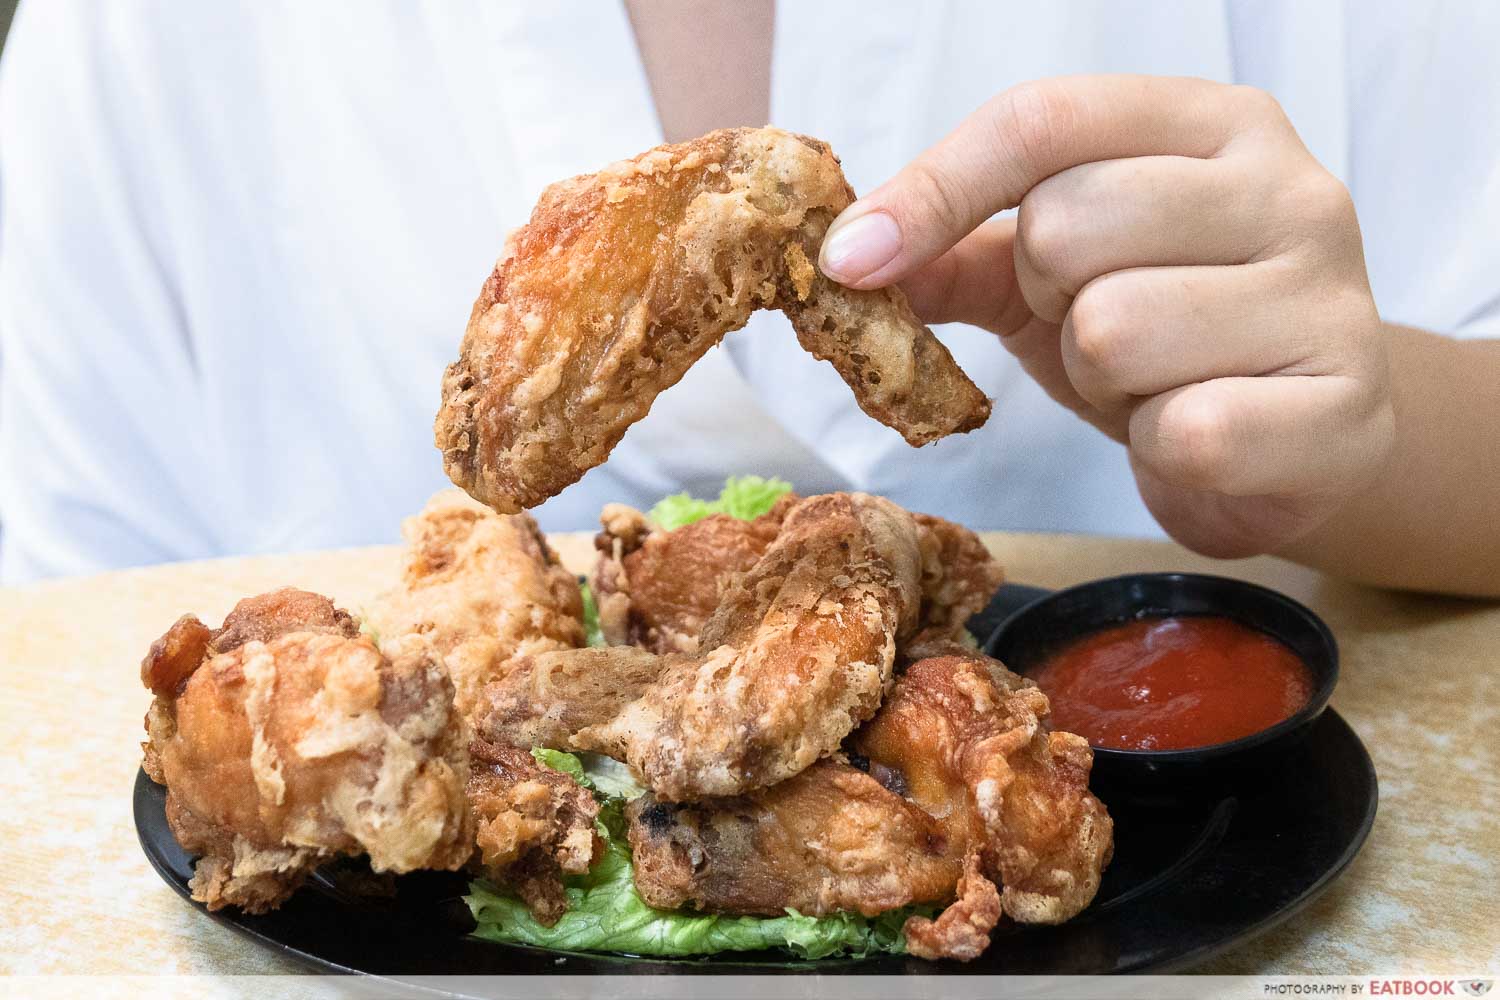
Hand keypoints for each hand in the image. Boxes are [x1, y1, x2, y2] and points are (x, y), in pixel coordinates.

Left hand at [819, 75, 1393, 557]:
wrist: (1301, 438)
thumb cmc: (1173, 335)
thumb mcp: (1059, 276)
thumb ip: (961, 252)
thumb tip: (850, 255)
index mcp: (1212, 125)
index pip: (1043, 121)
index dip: (933, 190)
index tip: (851, 260)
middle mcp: (1288, 189)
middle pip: (1067, 225)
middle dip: (1050, 303)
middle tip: (1100, 333)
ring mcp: (1329, 295)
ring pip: (1115, 329)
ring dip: (1103, 383)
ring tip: (1154, 384)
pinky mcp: (1343, 408)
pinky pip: (1186, 429)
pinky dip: (1161, 449)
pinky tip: (1199, 437)